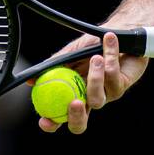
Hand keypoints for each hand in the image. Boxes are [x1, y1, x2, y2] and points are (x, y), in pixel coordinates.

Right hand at [27, 31, 147, 133]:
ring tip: (95, 57)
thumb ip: (52, 67)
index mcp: (72, 94)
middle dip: (75, 117)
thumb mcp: (69, 53)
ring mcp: (106, 95)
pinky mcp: (122, 85)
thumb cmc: (93, 44)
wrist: (119, 30)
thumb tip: (31, 80)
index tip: (45, 120)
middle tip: (74, 102)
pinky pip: (113, 77)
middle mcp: (88, 99)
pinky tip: (108, 41)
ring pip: (97, 99)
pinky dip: (110, 57)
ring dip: (95, 78)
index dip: (51, 123)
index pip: (59, 117)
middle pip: (80, 124)